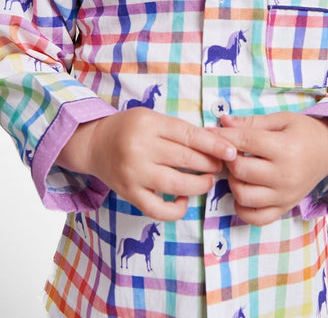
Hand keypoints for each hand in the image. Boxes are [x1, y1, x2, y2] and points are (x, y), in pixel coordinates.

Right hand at [56, 108, 236, 221]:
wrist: (95, 143)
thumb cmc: (130, 128)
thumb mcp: (152, 118)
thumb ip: (178, 130)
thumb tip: (215, 144)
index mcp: (149, 124)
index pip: (189, 135)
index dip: (213, 145)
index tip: (232, 152)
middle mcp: (140, 148)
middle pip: (185, 160)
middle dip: (210, 165)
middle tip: (222, 166)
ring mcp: (133, 173)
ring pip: (176, 185)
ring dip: (199, 186)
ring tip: (207, 182)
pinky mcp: (128, 194)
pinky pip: (158, 210)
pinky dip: (176, 209)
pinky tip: (184, 201)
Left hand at [215, 112, 327, 225]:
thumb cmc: (303, 132)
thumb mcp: (280, 120)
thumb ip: (251, 122)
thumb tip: (223, 121)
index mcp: (284, 148)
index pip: (244, 142)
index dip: (223, 136)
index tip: (209, 133)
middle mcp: (285, 175)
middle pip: (240, 170)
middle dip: (228, 159)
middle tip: (229, 151)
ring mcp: (285, 195)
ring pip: (244, 195)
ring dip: (233, 182)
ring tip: (238, 170)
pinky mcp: (285, 208)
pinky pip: (256, 217)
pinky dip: (242, 208)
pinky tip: (243, 190)